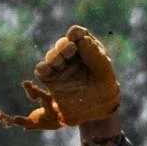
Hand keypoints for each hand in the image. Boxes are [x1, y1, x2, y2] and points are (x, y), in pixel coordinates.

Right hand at [0, 24, 119, 129]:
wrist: (95, 111)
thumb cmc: (104, 89)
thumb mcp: (104, 73)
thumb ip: (95, 56)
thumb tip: (83, 39)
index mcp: (87, 48)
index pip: (78, 34)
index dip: (76, 33)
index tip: (77, 37)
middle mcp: (72, 55)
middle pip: (63, 44)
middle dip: (64, 45)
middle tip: (69, 50)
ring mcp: (60, 67)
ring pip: (52, 56)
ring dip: (54, 57)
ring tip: (59, 62)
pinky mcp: (50, 79)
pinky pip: (41, 70)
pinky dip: (42, 69)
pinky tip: (47, 70)